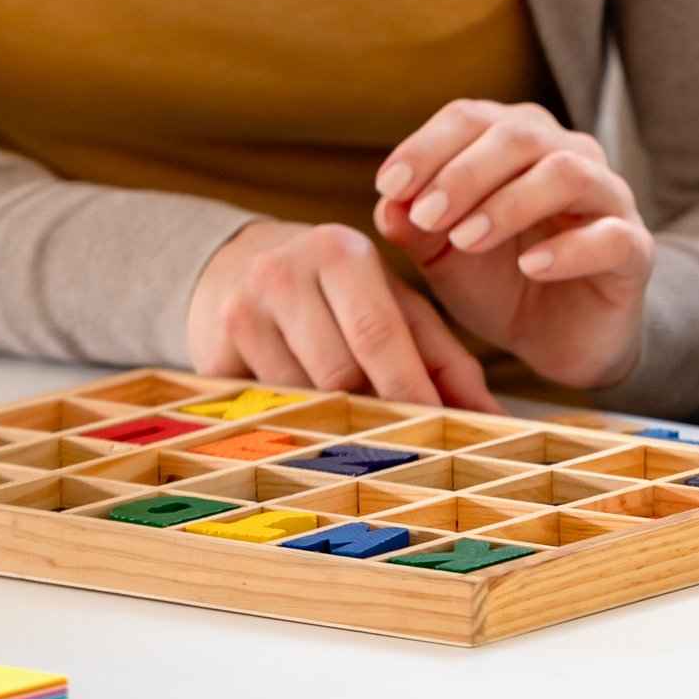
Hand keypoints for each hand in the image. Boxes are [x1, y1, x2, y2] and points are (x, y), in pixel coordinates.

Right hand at [187, 218, 493, 408]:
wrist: (236, 265)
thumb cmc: (335, 291)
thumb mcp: (392, 303)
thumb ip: (442, 356)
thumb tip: (491, 418)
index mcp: (341, 253)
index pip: (378, 332)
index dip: (409, 389)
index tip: (441, 432)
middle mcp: (283, 273)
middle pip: (338, 374)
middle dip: (374, 414)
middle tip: (401, 445)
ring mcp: (239, 313)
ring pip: (300, 399)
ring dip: (332, 421)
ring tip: (349, 423)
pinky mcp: (207, 354)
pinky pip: (260, 410)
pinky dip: (290, 422)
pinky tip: (302, 418)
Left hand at [373, 100, 654, 391]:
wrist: (558, 340)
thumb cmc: (501, 282)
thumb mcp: (445, 257)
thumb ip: (415, 228)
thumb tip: (387, 203)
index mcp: (519, 143)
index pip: (473, 117)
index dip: (427, 145)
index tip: (390, 185)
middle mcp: (569, 156)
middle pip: (521, 134)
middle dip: (465, 173)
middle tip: (427, 215)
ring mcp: (609, 199)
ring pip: (569, 173)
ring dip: (510, 203)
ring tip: (467, 240)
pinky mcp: (635, 250)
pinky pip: (610, 236)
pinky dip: (567, 250)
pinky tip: (530, 267)